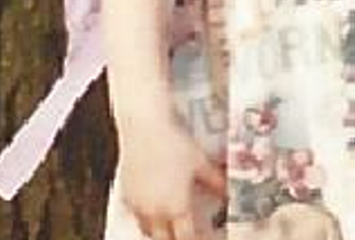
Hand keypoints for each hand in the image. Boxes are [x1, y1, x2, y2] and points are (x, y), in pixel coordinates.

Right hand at [118, 118, 225, 239]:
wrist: (144, 126)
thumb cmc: (172, 141)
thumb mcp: (200, 162)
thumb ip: (216, 182)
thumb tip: (228, 192)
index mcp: (176, 207)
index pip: (186, 237)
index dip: (196, 238)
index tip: (203, 234)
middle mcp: (155, 210)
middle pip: (165, 239)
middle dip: (176, 237)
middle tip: (186, 231)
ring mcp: (138, 204)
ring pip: (148, 230)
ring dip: (160, 231)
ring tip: (170, 224)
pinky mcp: (126, 194)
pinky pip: (135, 215)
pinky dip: (145, 217)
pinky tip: (153, 208)